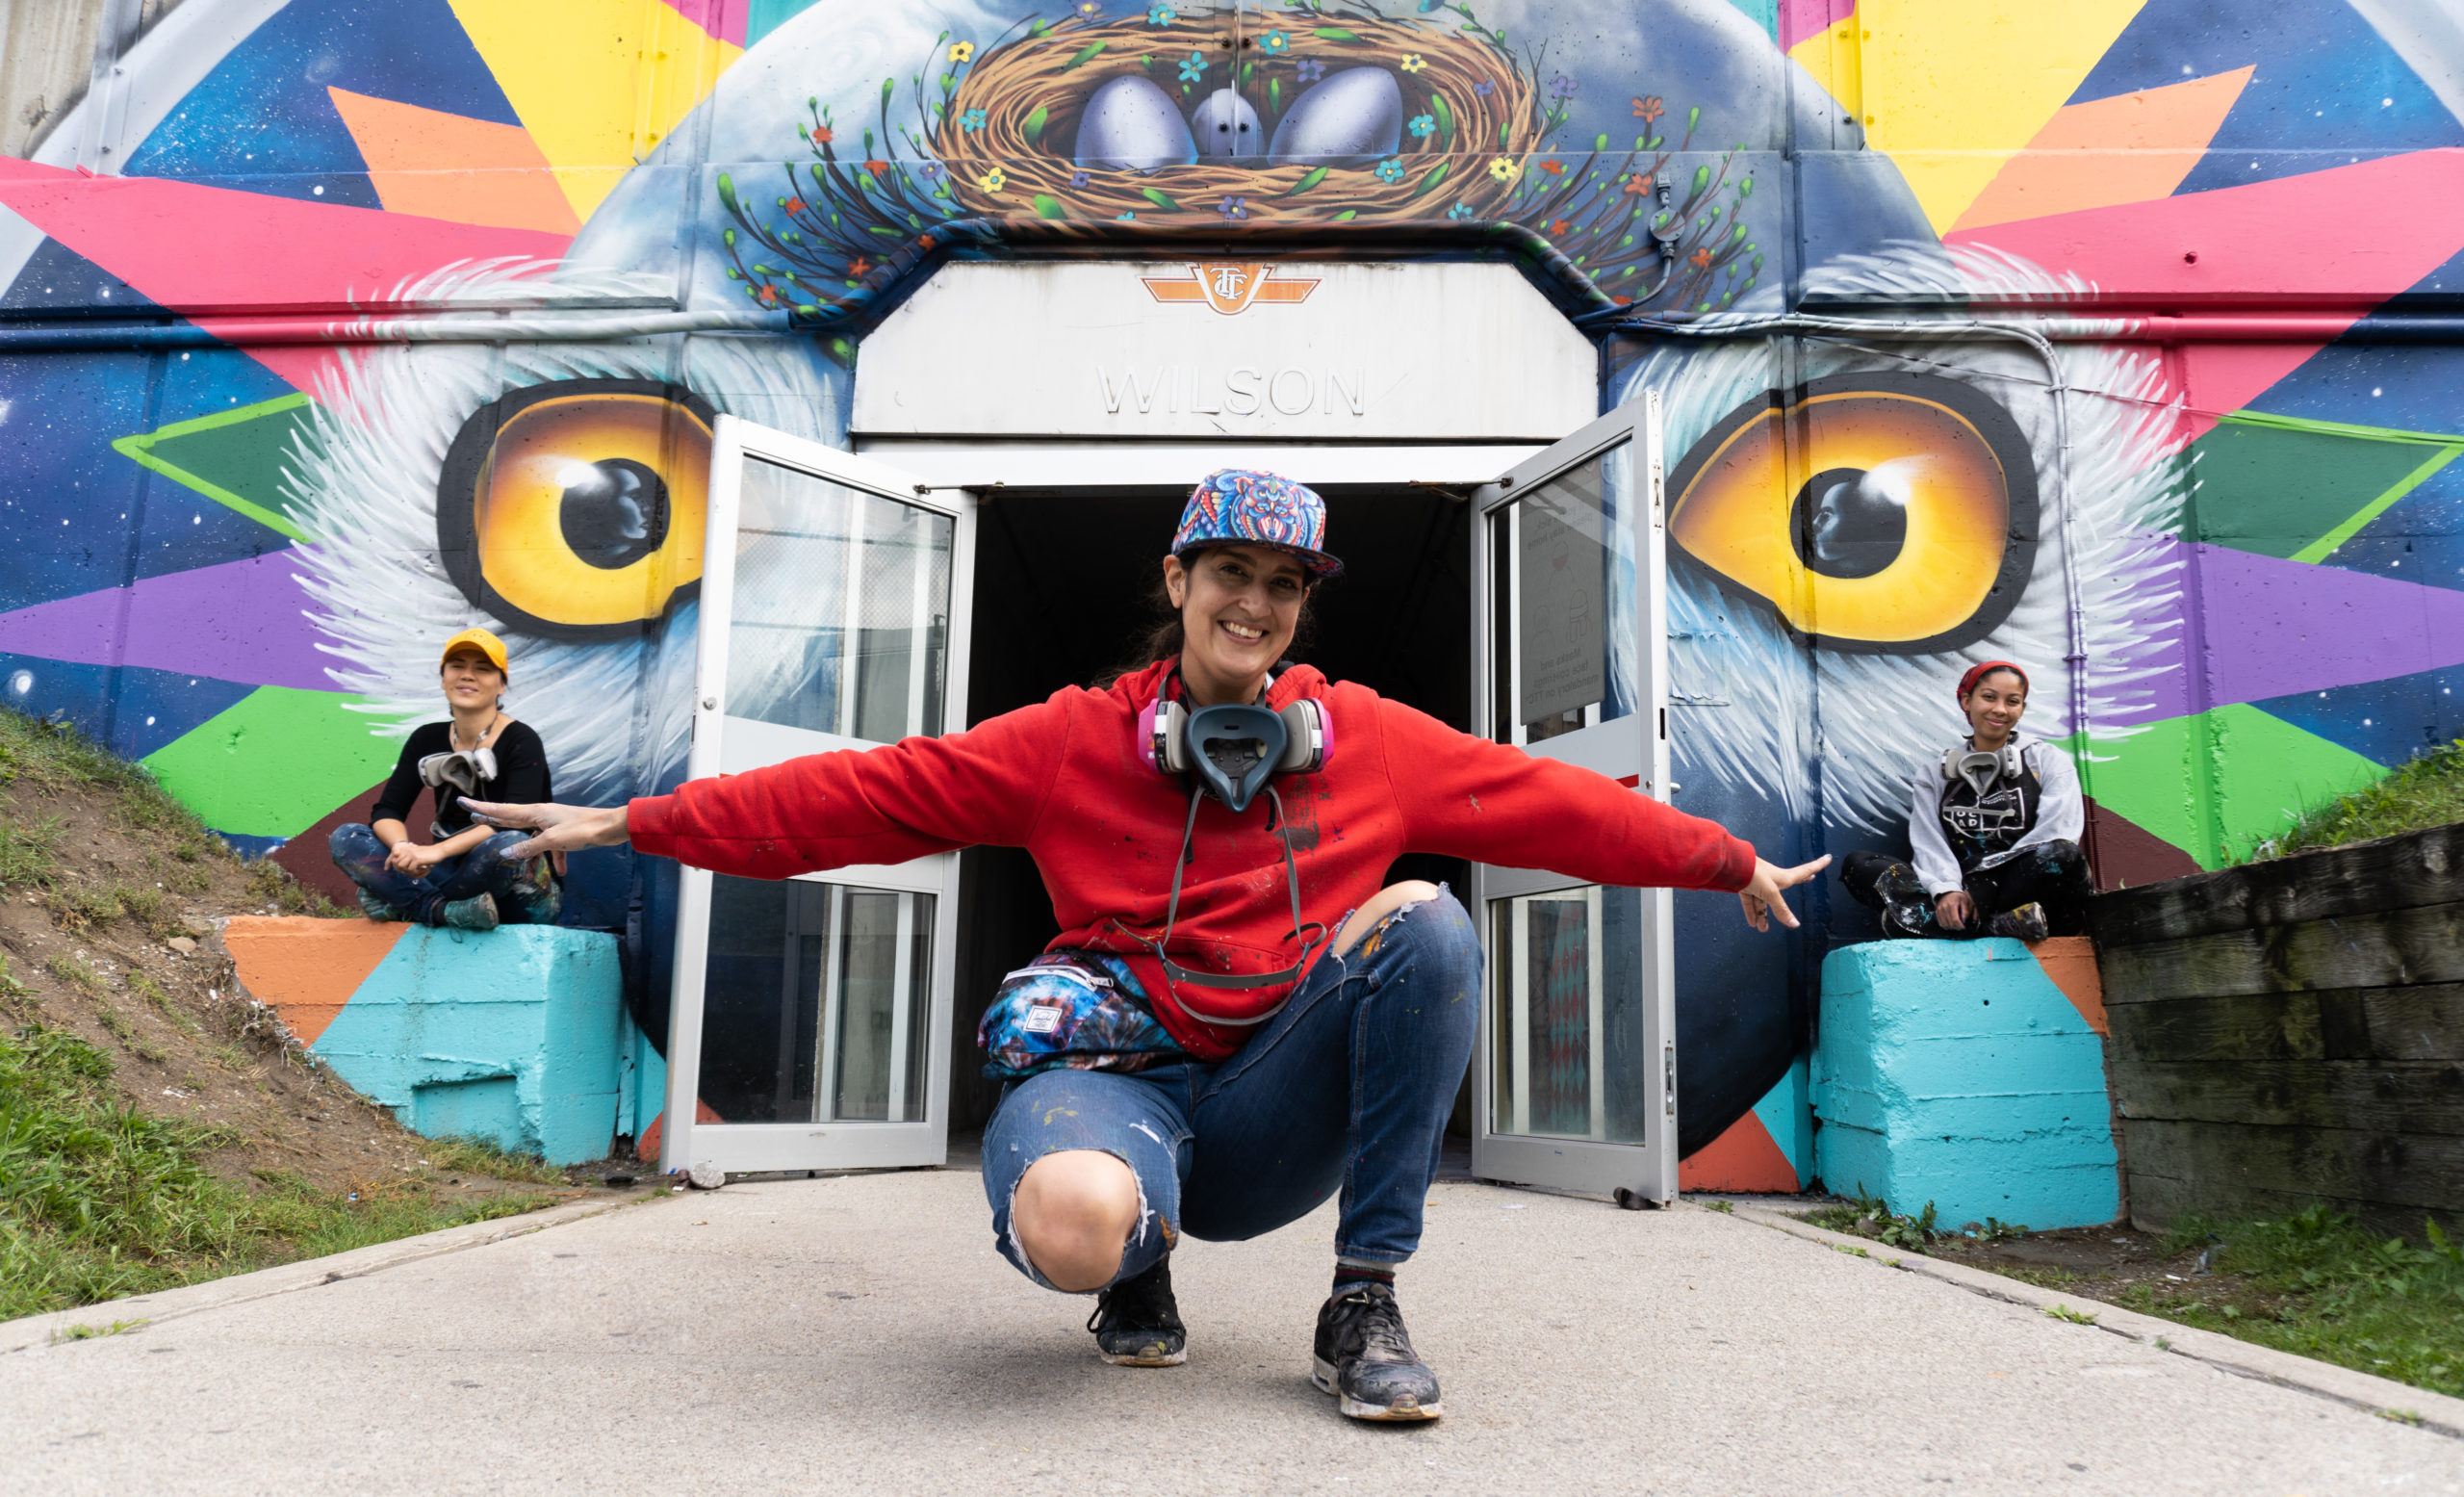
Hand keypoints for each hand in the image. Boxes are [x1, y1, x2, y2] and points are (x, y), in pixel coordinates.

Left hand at [384, 841, 438, 875]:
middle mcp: (407, 851)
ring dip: (408, 871)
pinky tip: (422, 870)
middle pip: (398, 864)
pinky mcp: (417, 859)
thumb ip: (412, 854)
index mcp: (407, 849)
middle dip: (403, 869)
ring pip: (402, 867)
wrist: (440, 850)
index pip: (396, 860)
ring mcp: (412, 855)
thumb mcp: (419, 852)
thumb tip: (406, 858)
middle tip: (412, 871)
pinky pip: (411, 869)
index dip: (400, 866)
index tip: (409, 869)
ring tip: (417, 871)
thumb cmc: (430, 853)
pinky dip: (416, 872)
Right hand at [461, 800, 629, 859]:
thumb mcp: (552, 841)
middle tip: (474, 817)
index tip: (463, 803)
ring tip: (528, 877)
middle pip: (512, 819)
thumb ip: (528, 847)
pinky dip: (556, 859)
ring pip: (534, 840)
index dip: (482, 808)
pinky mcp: (565, 833)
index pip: (503, 810)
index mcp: (535, 812)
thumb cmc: (583, 830)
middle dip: (495, 821)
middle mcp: (541, 815)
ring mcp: (553, 823)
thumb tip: (505, 852)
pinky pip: (554, 847)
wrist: (611, 827)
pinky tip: (561, 874)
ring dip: (532, 859)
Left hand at [1739, 854, 1830, 931]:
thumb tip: (1794, 924)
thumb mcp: (1771, 893)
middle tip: (1809, 879)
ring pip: (1764, 901)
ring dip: (1763, 915)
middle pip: (1787, 886)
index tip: (1828, 857)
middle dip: (1799, 883)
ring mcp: (1759, 882)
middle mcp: (1772, 879)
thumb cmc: (1754, 873)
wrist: (1731, 867)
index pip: (1805, 871)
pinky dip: (1751, 912)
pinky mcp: (1745, 885)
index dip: (1817, 865)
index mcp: (1783, 877)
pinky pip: (1751, 901)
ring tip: (1762, 928)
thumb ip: (1781, 909)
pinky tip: (1752, 923)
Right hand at [1936, 891, 1974, 930]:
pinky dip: (1946, 926)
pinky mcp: (1937, 912)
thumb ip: (1967, 911)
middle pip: (1950, 923)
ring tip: (1956, 926)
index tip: (1964, 927)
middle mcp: (1944, 907)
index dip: (1960, 926)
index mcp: (1952, 904)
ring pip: (1945, 925)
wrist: (1948, 891)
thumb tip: (1964, 920)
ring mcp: (1940, 910)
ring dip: (1951, 928)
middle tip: (1961, 927)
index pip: (1955, 919)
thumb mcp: (1966, 901)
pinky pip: (1941, 923)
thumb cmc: (1959, 897)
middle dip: (1957, 927)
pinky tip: (1951, 925)